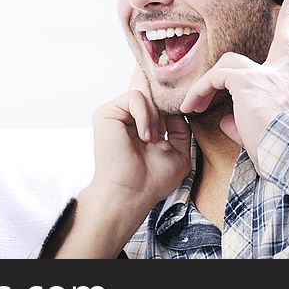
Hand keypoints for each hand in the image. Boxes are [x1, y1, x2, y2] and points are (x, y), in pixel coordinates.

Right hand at [88, 65, 191, 213]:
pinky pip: (135, 97)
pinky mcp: (106, 113)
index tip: (175, 130)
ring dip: (155, 118)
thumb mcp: (179, 152)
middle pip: (154, 99)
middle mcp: (128, 120)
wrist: (132, 193)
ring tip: (152, 139)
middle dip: (164, 116)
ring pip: (146, 96)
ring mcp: (116, 116)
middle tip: (161, 139)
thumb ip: (181, 129)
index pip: (160, 107)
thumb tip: (176, 109)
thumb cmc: (153, 180)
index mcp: (141, 128)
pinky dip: (145, 115)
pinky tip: (145, 136)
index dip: (172, 113)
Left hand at [179, 0, 288, 171]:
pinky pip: (215, 78)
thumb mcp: (258, 130)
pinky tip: (192, 107)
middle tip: (284, 7)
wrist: (285, 154)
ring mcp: (264, 76)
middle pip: (277, 43)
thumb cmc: (273, 148)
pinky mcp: (246, 81)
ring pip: (229, 65)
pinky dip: (200, 91)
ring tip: (194, 105)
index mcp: (286, 85)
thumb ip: (242, 119)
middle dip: (281, 25)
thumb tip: (227, 119)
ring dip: (207, 84)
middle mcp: (280, 75)